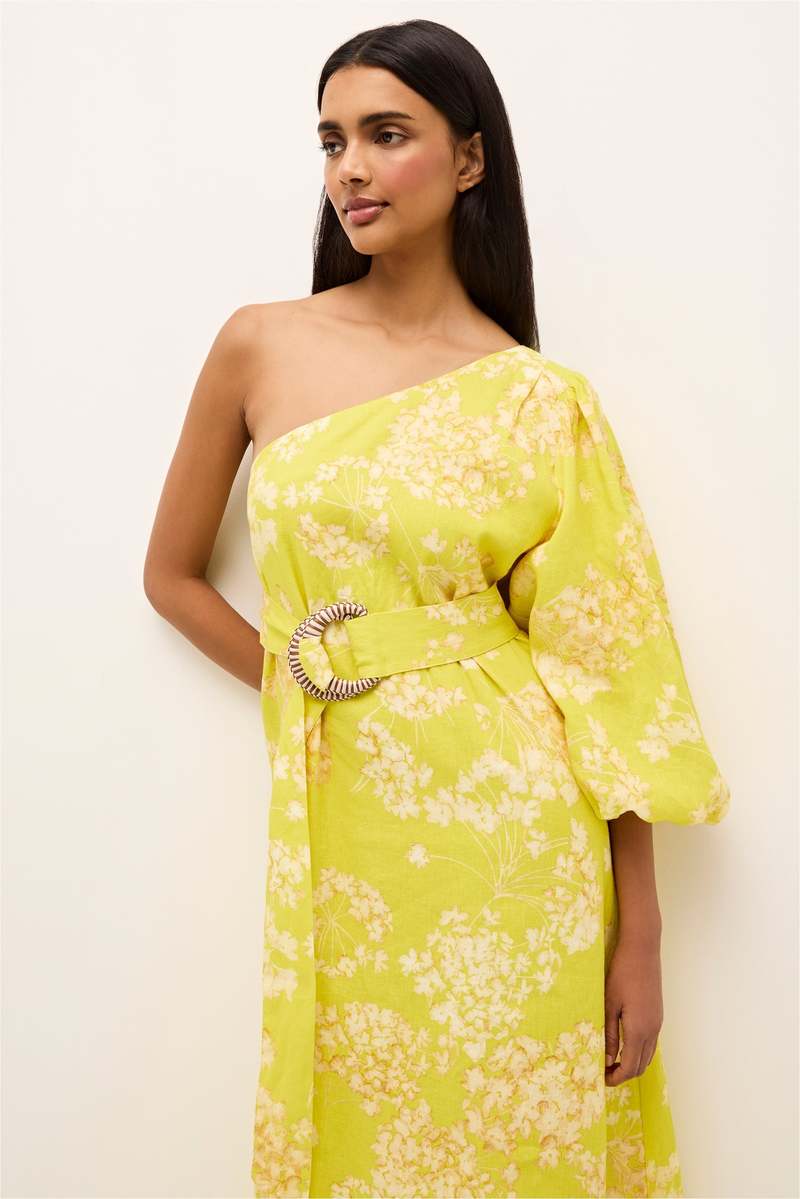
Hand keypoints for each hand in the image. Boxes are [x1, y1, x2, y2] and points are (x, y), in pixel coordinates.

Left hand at [604, 934, 663, 1086]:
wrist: (642, 949)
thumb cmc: (621, 973)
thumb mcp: (609, 1004)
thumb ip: (609, 1034)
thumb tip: (607, 1060)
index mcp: (639, 1030)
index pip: (630, 1067)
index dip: (616, 1077)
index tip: (600, 1079)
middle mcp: (653, 1030)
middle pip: (641, 1066)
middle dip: (623, 1073)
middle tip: (603, 1071)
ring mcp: (658, 1023)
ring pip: (647, 1055)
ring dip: (631, 1063)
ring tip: (610, 1060)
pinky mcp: (658, 1015)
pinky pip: (650, 1043)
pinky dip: (638, 1051)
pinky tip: (622, 1044)